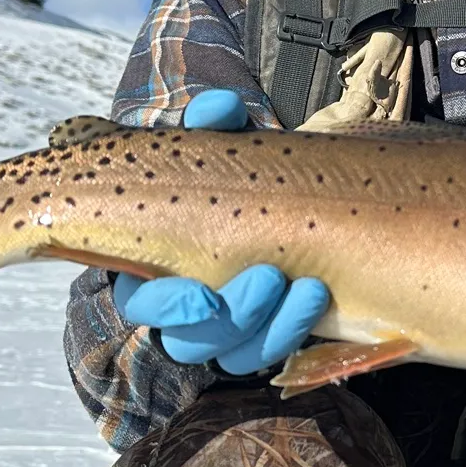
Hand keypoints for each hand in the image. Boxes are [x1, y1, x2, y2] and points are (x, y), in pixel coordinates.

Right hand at [113, 90, 330, 375]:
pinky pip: (267, 355)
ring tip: (312, 289)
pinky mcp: (259, 336)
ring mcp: (221, 328)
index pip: (143, 305)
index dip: (169, 308)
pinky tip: (321, 299)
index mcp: (151, 264)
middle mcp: (180, 308)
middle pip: (188, 342)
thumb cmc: (233, 169)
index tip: (203, 297)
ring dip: (272, 329)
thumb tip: (218, 111)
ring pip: (232, 354)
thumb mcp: (222, 141)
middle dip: (234, 317)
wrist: (280, 190)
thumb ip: (215, 123)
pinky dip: (292, 333)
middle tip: (272, 277)